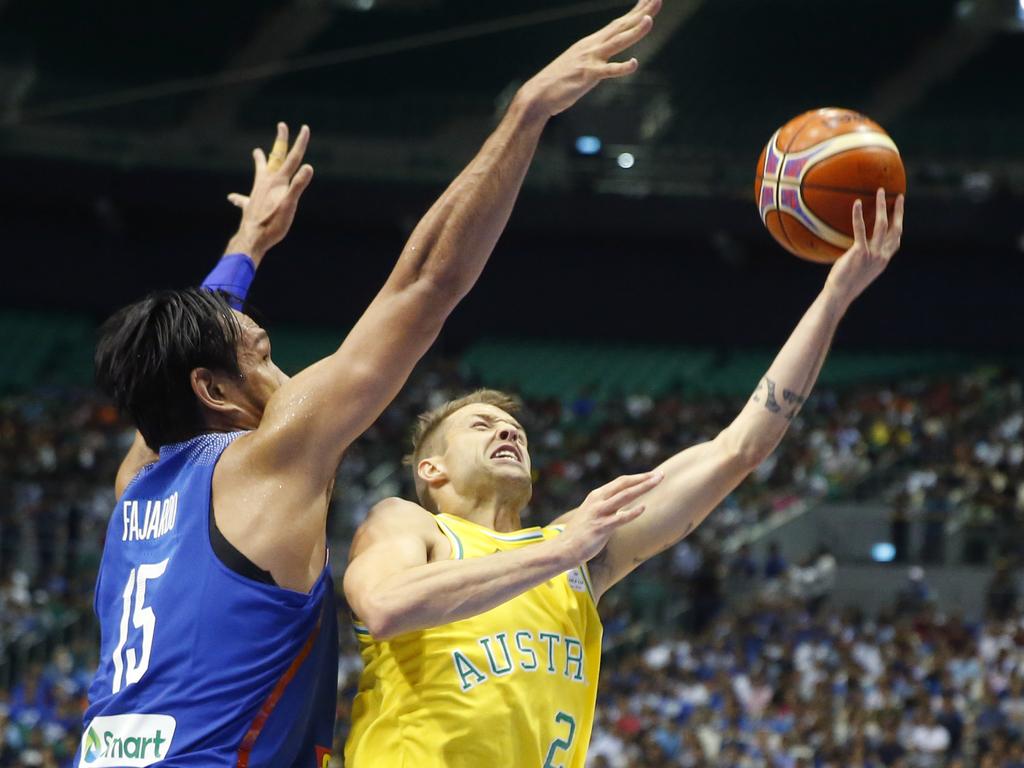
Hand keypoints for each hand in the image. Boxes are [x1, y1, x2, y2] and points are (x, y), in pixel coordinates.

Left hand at [225, 122, 314, 264]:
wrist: (251, 239)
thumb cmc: (272, 224)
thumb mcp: (289, 205)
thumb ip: (298, 185)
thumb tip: (309, 166)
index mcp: (277, 181)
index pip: (292, 159)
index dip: (300, 143)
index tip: (305, 128)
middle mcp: (265, 183)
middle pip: (275, 158)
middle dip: (281, 142)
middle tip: (282, 126)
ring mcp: (256, 193)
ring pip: (259, 172)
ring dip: (260, 160)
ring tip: (257, 151)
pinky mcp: (249, 206)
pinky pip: (243, 198)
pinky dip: (238, 196)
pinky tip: (232, 197)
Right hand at [516, 0, 661, 117]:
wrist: (538, 94)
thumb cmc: (558, 81)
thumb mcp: (578, 63)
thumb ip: (593, 58)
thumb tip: (603, 58)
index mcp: (591, 43)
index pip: (617, 24)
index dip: (634, 12)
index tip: (649, 1)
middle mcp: (592, 46)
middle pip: (621, 26)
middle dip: (641, 12)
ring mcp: (590, 59)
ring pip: (617, 42)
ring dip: (634, 31)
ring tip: (649, 19)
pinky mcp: (588, 76)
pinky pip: (608, 71)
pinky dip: (622, 67)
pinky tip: (634, 63)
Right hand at [557, 471, 662, 564]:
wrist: (565, 548)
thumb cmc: (582, 532)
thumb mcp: (594, 513)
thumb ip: (608, 506)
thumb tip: (625, 503)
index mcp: (597, 495)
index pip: (621, 481)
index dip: (638, 477)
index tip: (653, 475)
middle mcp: (598, 500)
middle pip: (624, 484)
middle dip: (644, 479)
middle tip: (660, 475)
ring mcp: (599, 513)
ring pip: (624, 496)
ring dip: (642, 488)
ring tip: (656, 483)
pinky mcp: (601, 527)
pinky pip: (620, 518)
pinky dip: (632, 512)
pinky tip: (643, 508)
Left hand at [824, 188, 904, 307]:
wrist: (840, 294)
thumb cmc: (847, 282)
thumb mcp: (862, 269)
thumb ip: (866, 258)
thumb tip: (860, 248)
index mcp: (883, 260)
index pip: (896, 239)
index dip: (899, 223)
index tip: (900, 211)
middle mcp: (881, 256)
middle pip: (895, 228)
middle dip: (898, 211)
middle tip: (898, 196)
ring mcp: (872, 254)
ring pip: (882, 225)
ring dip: (882, 206)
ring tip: (881, 192)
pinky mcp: (859, 252)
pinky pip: (860, 229)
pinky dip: (858, 215)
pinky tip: (856, 203)